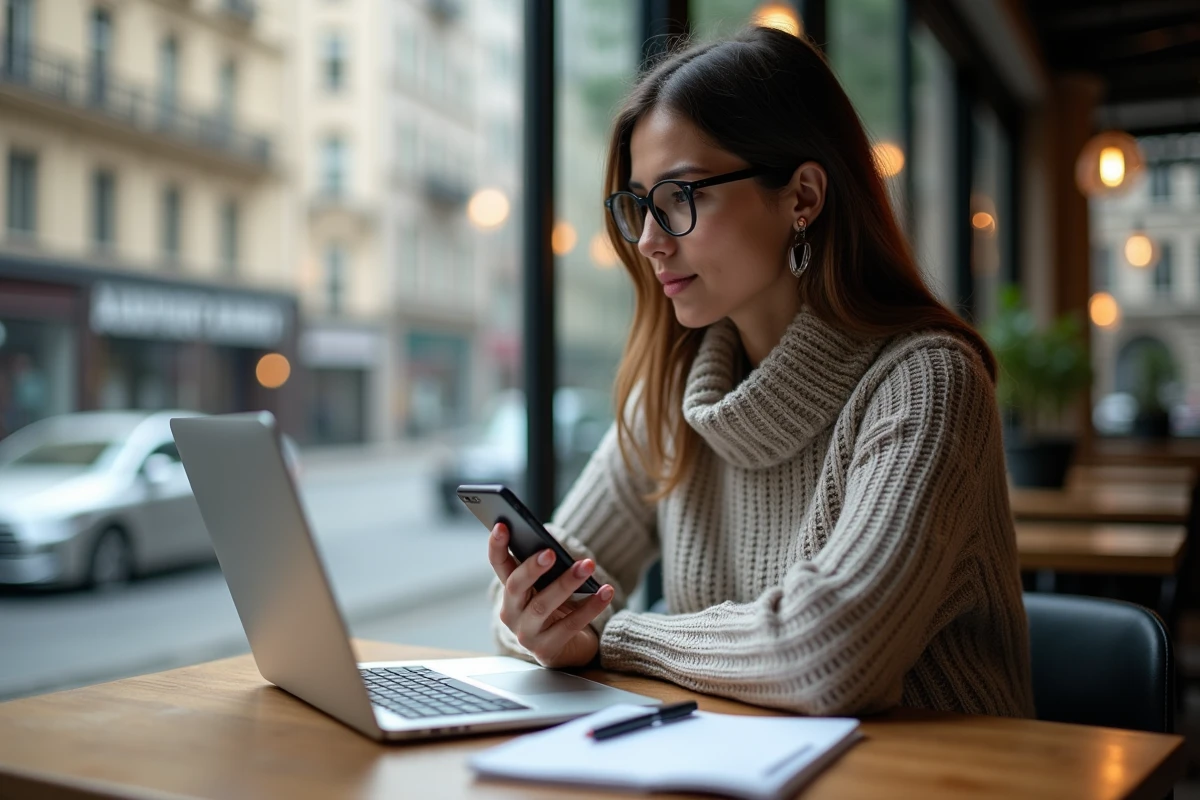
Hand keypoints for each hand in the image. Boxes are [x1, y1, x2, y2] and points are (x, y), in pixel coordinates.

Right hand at [488, 522, 614, 668]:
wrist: (570, 647)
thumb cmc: (559, 608)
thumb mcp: (549, 585)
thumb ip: (546, 567)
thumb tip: (553, 543)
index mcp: (510, 591)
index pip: (499, 564)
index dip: (497, 545)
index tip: (502, 524)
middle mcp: (511, 613)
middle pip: (515, 586)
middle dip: (532, 568)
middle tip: (551, 552)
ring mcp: (526, 634)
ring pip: (542, 606)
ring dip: (566, 583)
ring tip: (587, 566)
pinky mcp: (546, 651)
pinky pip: (569, 626)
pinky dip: (590, 607)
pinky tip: (605, 592)